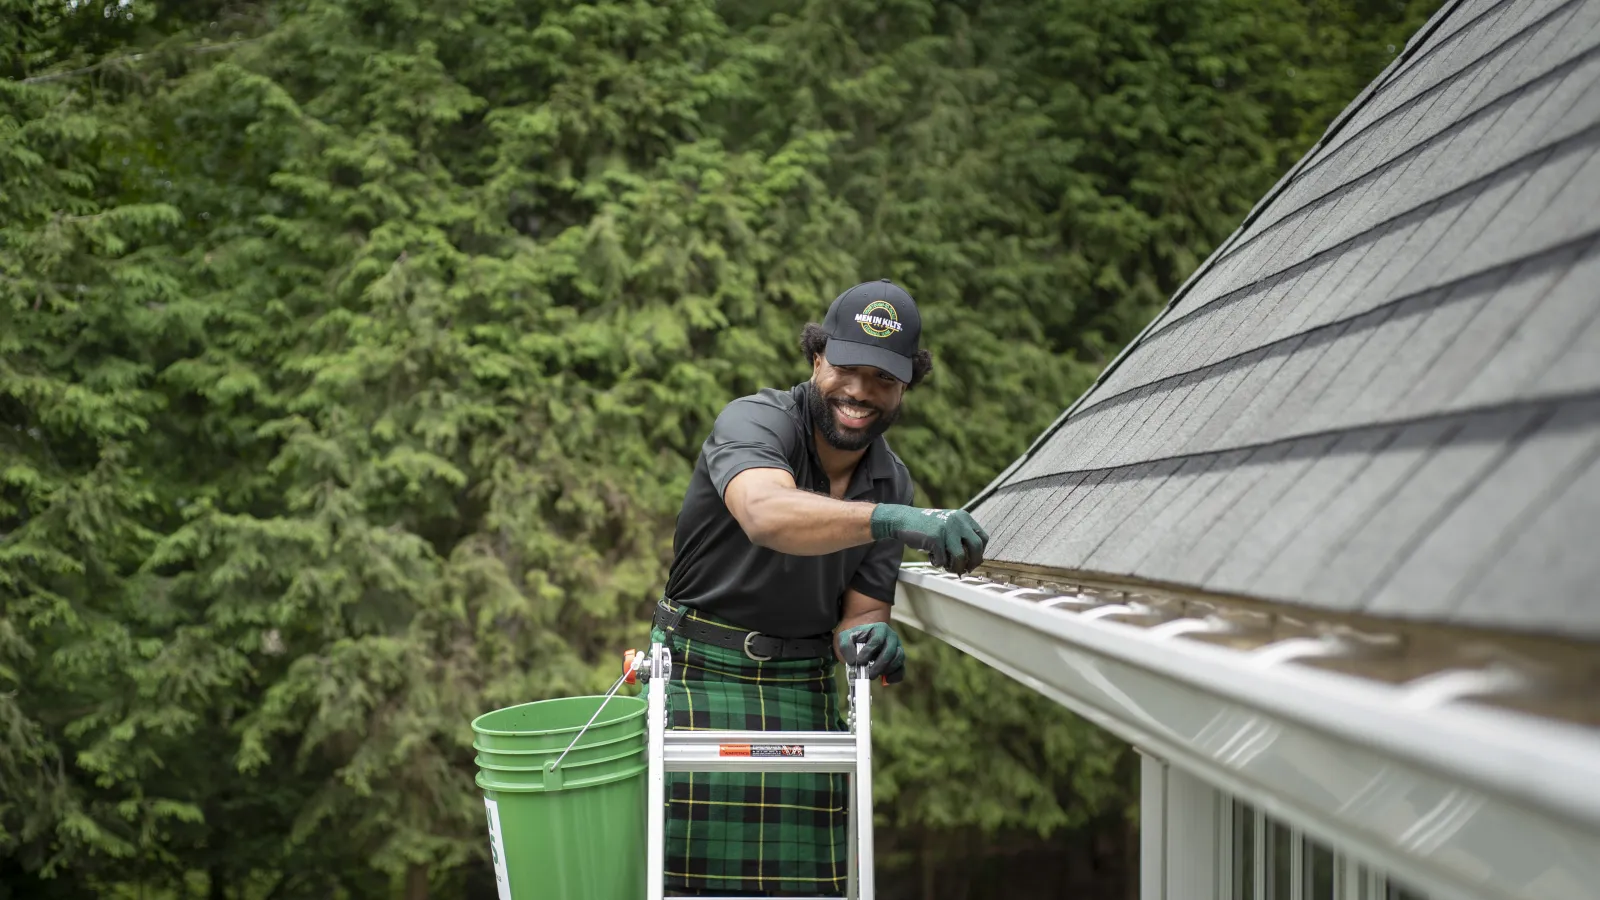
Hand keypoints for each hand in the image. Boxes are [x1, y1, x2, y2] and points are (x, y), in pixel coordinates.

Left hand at [836, 622, 904, 683]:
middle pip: (890, 651)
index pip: (877, 640)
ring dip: (887, 670)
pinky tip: (885, 680)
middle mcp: (891, 637)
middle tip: (868, 675)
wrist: (863, 638)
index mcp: (879, 629)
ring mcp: (897, 648)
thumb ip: (846, 646)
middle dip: (879, 665)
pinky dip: (895, 676)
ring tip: (873, 675)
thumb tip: (852, 661)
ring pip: (898, 659)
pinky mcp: (898, 660)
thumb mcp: (846, 637)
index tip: (859, 661)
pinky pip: (901, 669)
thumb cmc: (855, 637)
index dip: (868, 652)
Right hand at [869, 504, 989, 573]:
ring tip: (947, 567)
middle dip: (972, 562)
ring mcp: (947, 529)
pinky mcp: (935, 537)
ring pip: (960, 557)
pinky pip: (942, 559)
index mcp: (964, 517)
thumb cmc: (927, 527)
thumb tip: (974, 560)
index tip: (973, 560)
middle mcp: (958, 521)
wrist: (904, 520)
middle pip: (976, 547)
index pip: (983, 538)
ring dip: (955, 567)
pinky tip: (931, 557)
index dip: (980, 552)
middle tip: (965, 569)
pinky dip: (937, 563)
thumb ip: (961, 537)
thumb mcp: (948, 525)